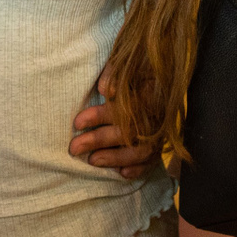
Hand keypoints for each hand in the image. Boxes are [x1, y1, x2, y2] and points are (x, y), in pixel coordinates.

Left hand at [67, 65, 157, 180]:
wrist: (163, 80)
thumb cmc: (138, 73)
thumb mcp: (128, 63)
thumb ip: (115, 72)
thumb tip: (104, 88)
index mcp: (148, 92)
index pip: (122, 107)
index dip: (99, 116)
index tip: (77, 123)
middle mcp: (156, 115)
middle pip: (127, 131)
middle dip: (98, 140)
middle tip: (74, 147)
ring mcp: (160, 133)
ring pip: (140, 151)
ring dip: (115, 157)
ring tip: (92, 161)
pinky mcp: (161, 146)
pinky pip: (152, 161)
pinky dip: (138, 169)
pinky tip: (122, 173)